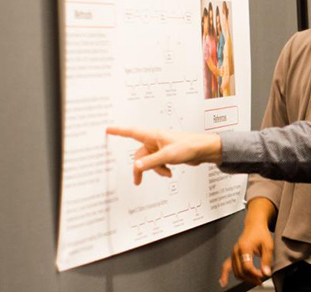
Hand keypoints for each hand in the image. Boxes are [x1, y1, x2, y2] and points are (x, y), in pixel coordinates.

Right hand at [105, 127, 222, 184]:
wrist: (203, 150)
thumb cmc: (188, 146)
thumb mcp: (168, 156)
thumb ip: (151, 162)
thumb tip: (137, 166)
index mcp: (153, 136)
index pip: (132, 132)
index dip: (119, 131)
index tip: (108, 129)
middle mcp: (155, 141)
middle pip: (139, 155)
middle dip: (141, 167)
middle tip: (137, 181)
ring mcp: (160, 148)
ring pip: (149, 161)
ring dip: (155, 169)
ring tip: (167, 173)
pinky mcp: (166, 154)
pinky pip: (157, 164)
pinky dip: (161, 169)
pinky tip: (170, 172)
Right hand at [219, 222, 273, 286]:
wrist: (254, 225)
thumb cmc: (260, 233)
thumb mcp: (268, 245)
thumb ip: (266, 259)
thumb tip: (265, 272)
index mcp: (244, 247)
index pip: (247, 266)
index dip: (255, 274)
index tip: (262, 275)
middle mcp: (236, 251)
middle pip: (241, 271)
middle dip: (251, 278)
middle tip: (260, 280)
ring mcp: (233, 253)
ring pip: (236, 271)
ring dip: (245, 279)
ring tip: (254, 280)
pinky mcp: (232, 255)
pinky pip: (226, 266)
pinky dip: (224, 275)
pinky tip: (223, 282)